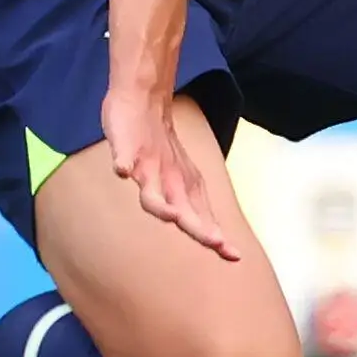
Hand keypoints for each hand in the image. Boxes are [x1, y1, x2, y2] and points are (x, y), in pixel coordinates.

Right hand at [102, 84, 238, 260]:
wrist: (144, 99)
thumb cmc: (162, 148)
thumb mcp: (183, 178)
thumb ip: (192, 207)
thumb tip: (215, 238)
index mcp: (184, 188)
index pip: (201, 219)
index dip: (215, 239)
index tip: (235, 256)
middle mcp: (169, 180)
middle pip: (183, 210)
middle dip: (198, 227)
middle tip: (215, 241)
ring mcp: (147, 164)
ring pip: (152, 191)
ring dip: (161, 204)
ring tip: (171, 216)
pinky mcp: (126, 147)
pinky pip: (123, 156)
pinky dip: (123, 163)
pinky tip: (121, 170)